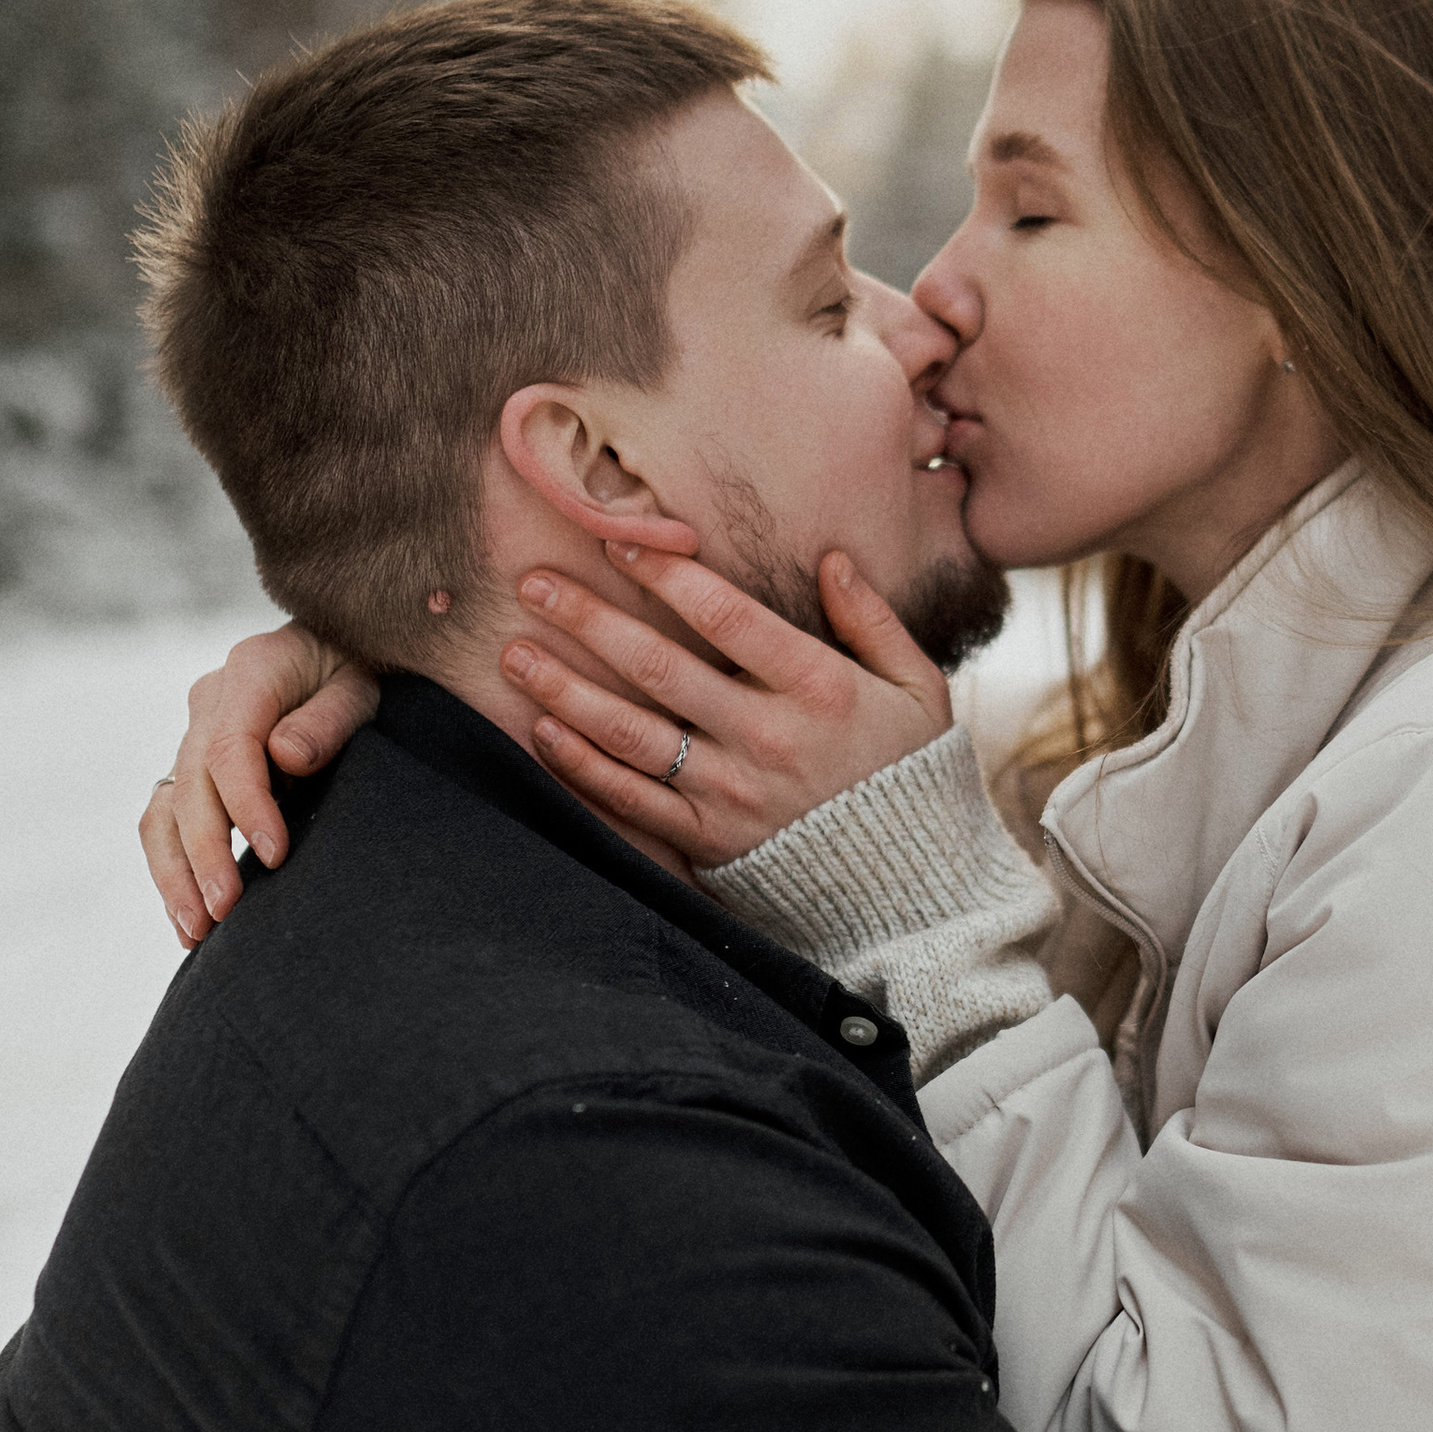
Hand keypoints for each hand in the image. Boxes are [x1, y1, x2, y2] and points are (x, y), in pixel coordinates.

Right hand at [141, 625, 381, 944]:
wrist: (342, 658)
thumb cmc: (361, 671)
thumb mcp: (362, 685)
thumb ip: (329, 718)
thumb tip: (285, 756)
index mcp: (250, 672)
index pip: (230, 748)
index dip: (247, 805)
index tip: (276, 854)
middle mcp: (211, 703)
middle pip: (190, 786)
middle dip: (204, 854)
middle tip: (226, 910)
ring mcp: (196, 736)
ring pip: (164, 810)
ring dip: (175, 873)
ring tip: (196, 931)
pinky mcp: (194, 770)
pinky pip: (167, 821)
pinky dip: (172, 869)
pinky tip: (189, 920)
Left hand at [500, 546, 950, 867]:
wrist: (911, 889)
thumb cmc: (909, 774)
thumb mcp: (917, 688)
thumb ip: (873, 621)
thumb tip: (832, 559)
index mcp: (818, 687)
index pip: (726, 617)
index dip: (666, 575)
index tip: (617, 541)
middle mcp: (766, 737)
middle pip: (659, 668)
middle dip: (588, 619)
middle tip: (533, 584)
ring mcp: (731, 793)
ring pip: (630, 733)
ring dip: (564, 689)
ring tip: (515, 653)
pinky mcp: (709, 840)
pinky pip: (632, 800)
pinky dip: (582, 767)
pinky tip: (543, 731)